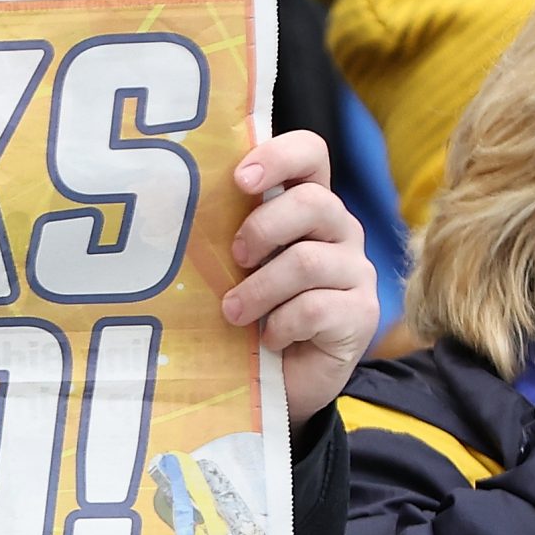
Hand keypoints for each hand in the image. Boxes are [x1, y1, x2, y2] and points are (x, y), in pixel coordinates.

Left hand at [219, 130, 380, 427]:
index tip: (240, 179)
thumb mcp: (235, 266)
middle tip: (236, 257)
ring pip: (308, 262)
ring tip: (234, 313)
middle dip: (264, 228)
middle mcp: (339, 229)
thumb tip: (172, 209)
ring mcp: (355, 270)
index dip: (279, 155)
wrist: (282, 380)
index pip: (310, 154)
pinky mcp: (361, 313)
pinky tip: (269, 339)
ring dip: (260, 290)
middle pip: (313, 202)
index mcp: (307, 204)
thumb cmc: (252, 311)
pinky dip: (281, 325)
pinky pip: (316, 308)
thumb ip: (225, 233)